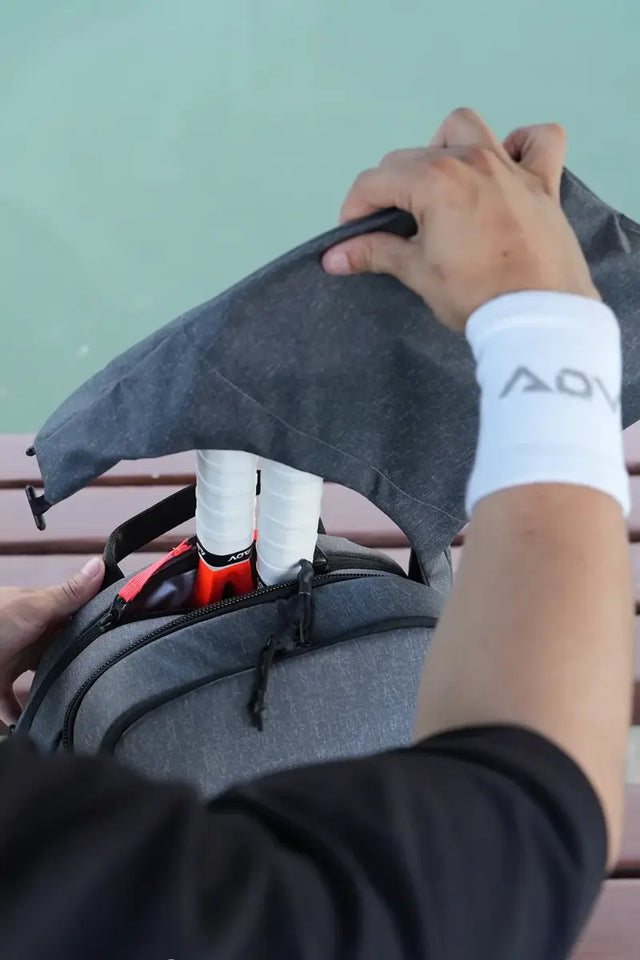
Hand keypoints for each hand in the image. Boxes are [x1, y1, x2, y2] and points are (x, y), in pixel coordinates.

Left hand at [0, 557, 103, 723]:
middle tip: (107, 680)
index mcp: (40, 614)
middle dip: (80, 665)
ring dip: (55, 692)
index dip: (98, 628)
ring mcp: (13, 664)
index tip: (126, 638)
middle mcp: (29, 639)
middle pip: (62, 653)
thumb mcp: (34, 606)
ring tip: (80, 705)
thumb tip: (100, 562)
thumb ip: (69, 593)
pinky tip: (41, 728)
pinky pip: (16, 709)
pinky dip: (26, 718)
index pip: (76, 619)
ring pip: (43, 681)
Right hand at [322, 108, 599, 330]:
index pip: (375, 182)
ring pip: (466, 128)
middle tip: (391, 229)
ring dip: (444, 147)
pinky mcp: (544, 182)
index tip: (353, 237)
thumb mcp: (418, 273)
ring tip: (441, 185)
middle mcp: (470, 159)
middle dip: (391, 189)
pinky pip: (539, 140)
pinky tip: (508, 167)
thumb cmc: (474, 295)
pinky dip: (522, 145)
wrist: (538, 316)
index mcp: (434, 181)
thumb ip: (375, 253)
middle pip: (412, 157)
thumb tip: (332, 256)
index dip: (355, 210)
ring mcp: (510, 166)